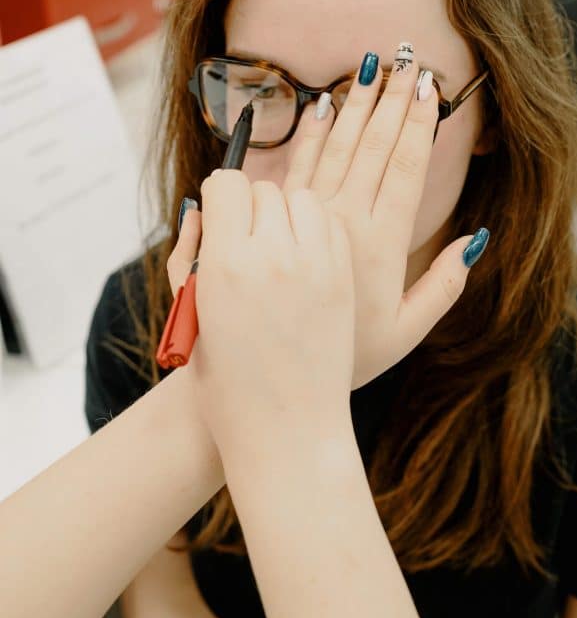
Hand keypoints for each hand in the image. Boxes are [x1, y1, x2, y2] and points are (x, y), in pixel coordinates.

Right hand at [170, 172, 355, 455]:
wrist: (285, 431)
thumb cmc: (225, 382)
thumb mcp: (191, 314)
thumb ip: (191, 254)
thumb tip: (200, 210)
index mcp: (228, 266)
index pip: (228, 185)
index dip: (219, 196)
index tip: (219, 212)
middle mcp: (275, 258)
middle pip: (264, 190)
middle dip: (251, 205)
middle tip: (245, 236)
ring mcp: (316, 267)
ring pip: (303, 198)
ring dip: (287, 211)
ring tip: (277, 243)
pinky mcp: (343, 280)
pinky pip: (330, 225)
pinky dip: (316, 228)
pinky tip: (303, 254)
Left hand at [281, 44, 488, 388]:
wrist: (279, 382)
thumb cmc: (349, 359)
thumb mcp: (409, 329)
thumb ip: (445, 284)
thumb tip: (476, 237)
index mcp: (384, 243)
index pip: (406, 168)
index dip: (420, 124)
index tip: (429, 87)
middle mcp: (348, 222)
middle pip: (375, 147)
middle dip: (394, 100)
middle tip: (407, 59)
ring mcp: (311, 219)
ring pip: (339, 148)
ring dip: (357, 105)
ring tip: (370, 68)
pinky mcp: (280, 223)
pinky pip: (299, 167)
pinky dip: (313, 134)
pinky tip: (323, 105)